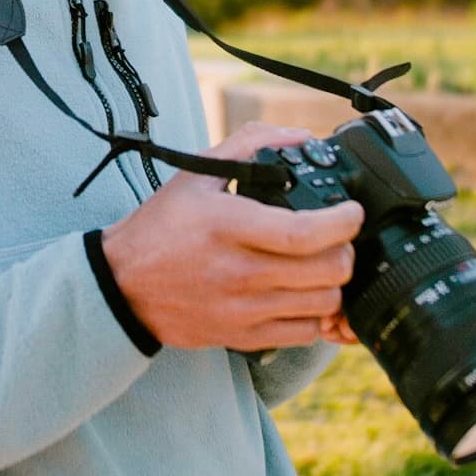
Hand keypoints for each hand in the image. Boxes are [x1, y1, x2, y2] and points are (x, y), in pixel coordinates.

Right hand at [100, 123, 364, 351]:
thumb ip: (249, 145)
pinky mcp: (243, 338)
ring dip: (334, 281)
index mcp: (227, 226)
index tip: (352, 211)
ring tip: (322, 263)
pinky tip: (303, 292)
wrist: (123, 284)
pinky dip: (315, 313)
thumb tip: (300, 137)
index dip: (343, 223)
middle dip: (346, 249)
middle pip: (326, 271)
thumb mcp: (196, 173)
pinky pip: (304, 334)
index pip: (304, 233)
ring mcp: (242, 310)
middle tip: (339, 236)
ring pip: (323, 304)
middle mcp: (238, 272)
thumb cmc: (162, 225)